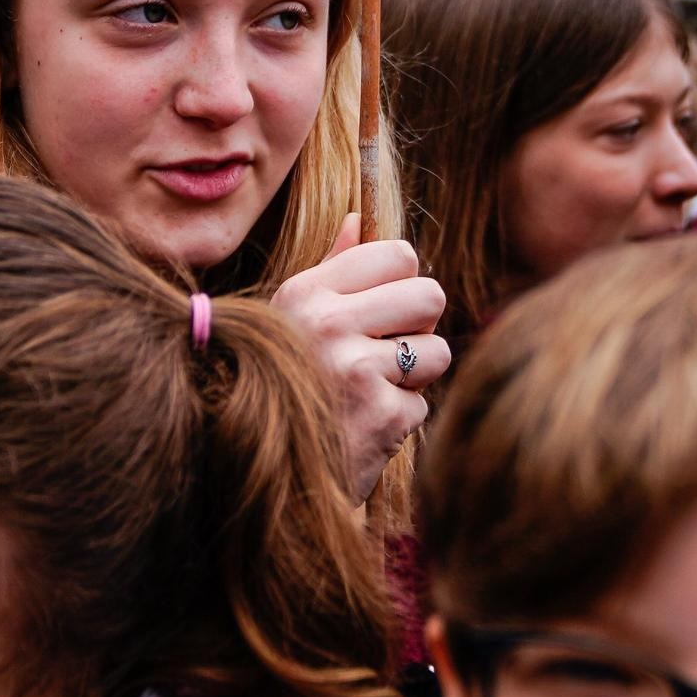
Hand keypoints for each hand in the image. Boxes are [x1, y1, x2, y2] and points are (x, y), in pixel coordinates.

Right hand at [273, 215, 449, 499]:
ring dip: (413, 377)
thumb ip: (331, 268)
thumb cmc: (280, 385)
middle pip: (430, 295)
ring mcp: (355, 369)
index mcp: (306, 292)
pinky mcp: (380, 416)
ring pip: (437, 351)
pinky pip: (422, 403)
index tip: (383, 308)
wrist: (259, 478)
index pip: (397, 253)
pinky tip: (362, 427)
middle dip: (419, 326)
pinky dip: (399, 420)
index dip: (401, 282)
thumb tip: (359, 219)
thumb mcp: (290, 320)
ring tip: (371, 390)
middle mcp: (327, 323)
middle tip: (388, 350)